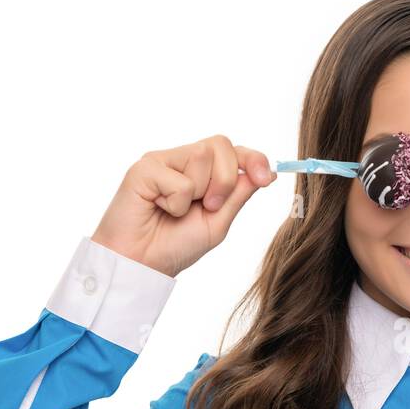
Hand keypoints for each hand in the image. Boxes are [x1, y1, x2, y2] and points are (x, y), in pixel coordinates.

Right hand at [92, 134, 275, 276]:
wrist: (142, 263)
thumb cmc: (175, 245)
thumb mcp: (218, 222)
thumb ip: (238, 195)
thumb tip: (266, 172)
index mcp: (202, 172)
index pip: (233, 151)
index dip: (254, 158)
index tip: (266, 178)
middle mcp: (181, 160)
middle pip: (221, 145)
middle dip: (226, 180)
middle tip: (210, 207)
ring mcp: (162, 161)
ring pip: (201, 155)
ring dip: (199, 191)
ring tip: (177, 211)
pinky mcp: (144, 168)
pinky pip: (179, 178)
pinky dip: (176, 203)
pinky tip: (159, 209)